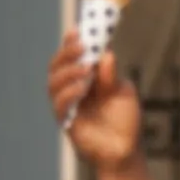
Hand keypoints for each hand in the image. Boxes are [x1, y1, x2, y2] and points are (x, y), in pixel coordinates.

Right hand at [48, 34, 140, 170]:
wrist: (125, 149)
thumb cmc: (124, 119)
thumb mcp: (122, 92)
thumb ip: (111, 76)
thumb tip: (106, 54)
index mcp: (84, 78)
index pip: (71, 57)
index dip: (71, 43)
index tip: (77, 30)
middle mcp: (71, 89)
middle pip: (57, 67)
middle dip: (67, 54)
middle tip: (81, 46)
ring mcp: (67, 105)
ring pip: (53, 83)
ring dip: (69, 72)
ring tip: (86, 68)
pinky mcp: (65, 121)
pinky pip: (59, 104)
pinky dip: (69, 92)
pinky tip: (82, 87)